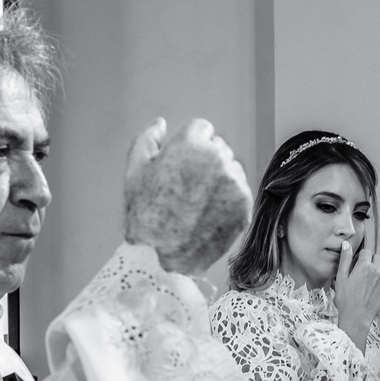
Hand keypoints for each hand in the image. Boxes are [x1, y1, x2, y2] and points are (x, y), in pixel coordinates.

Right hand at [123, 117, 253, 274]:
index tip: (180, 165)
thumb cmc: (144, 213)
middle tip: (187, 187)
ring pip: (232, 171)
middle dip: (205, 162)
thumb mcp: (134, 170)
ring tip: (197, 204)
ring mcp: (235, 185)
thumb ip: (148, 139)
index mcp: (194, 144)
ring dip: (219, 180)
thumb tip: (161, 124)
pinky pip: (239, 194)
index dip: (188, 147)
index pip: (203, 129)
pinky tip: (208, 215)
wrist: (159, 256)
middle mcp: (220, 159)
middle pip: (219, 149)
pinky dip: (227, 202)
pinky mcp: (244, 207)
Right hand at [334, 224, 379, 351]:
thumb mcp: (341, 277)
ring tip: (366, 281)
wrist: (356, 318)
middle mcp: (377, 271)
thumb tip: (346, 245)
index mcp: (364, 266)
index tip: (356, 264)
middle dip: (370, 262)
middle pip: (376, 258)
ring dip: (376, 270)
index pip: (366, 252)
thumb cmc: (346, 299)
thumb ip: (345, 259)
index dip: (360, 257)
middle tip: (361, 273)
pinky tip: (372, 288)